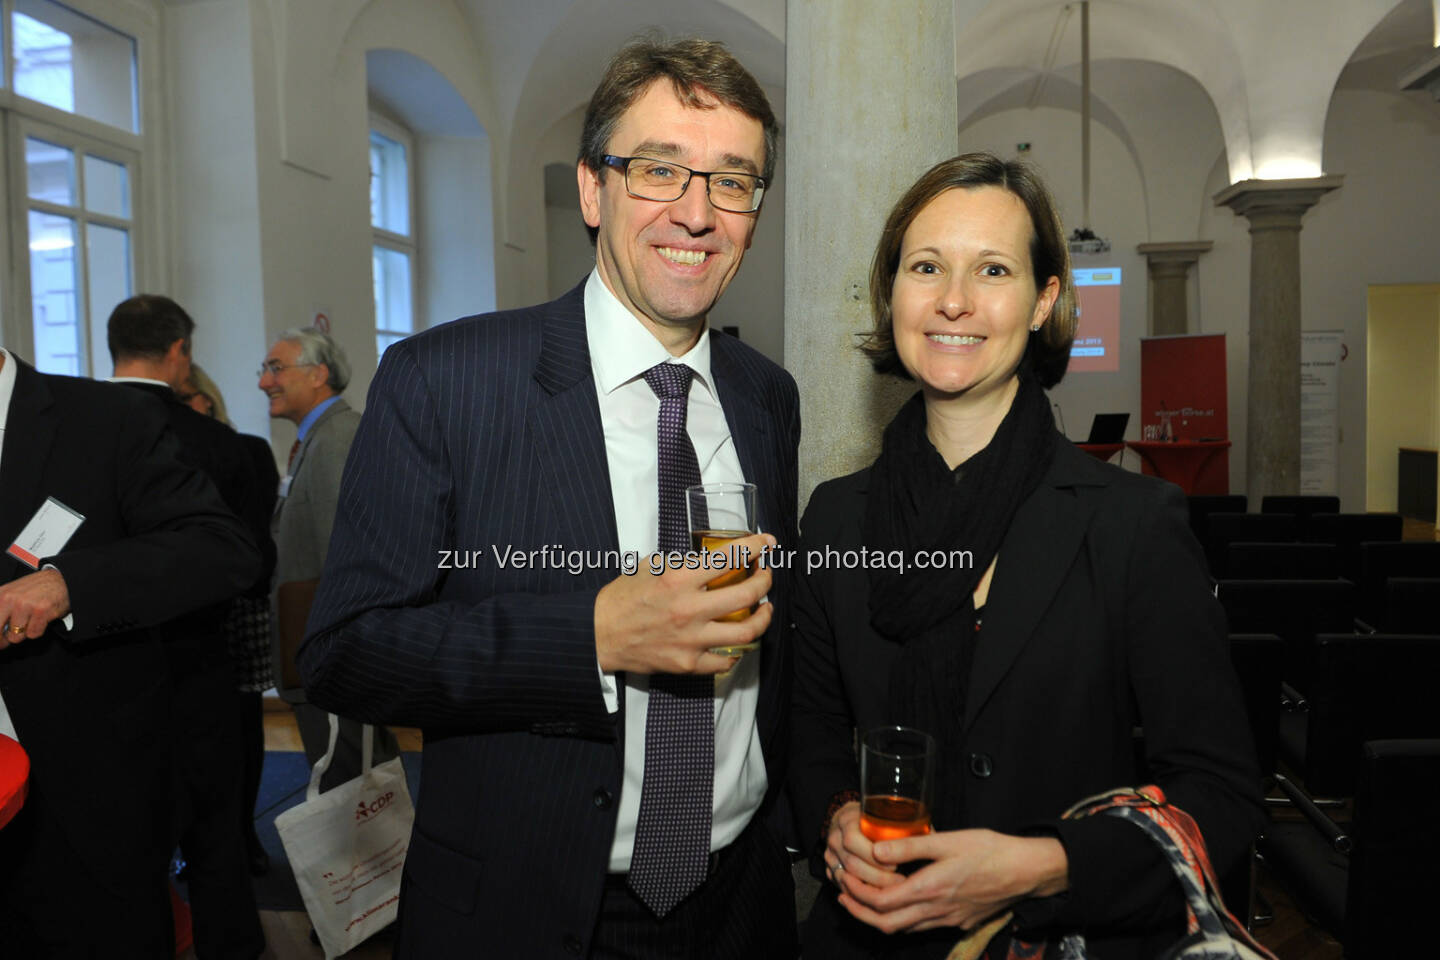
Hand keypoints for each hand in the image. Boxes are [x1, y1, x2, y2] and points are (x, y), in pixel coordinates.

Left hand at [0, 568, 70, 648]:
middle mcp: (9, 599)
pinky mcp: (41, 611)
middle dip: (3, 640)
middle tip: (9, 638)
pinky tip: (41, 620)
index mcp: (0, 595)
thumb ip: (2, 610)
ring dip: (24, 633)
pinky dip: (38, 630)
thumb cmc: (36, 589)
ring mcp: (25, 604)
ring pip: (16, 636)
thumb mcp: (12, 594)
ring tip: (30, 621)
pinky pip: (33, 633)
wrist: (60, 579)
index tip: (0, 640)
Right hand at [594, 533, 775, 673]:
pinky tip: (737, 642)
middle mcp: (689, 608)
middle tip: (766, 575)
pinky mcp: (688, 662)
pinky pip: (724, 661)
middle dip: (765, 580)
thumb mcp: (649, 567)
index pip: (730, 557)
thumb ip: (681, 563)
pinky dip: (736, 651)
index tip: (766, 544)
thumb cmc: (622, 598)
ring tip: (764, 609)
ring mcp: (691, 639)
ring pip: (747, 632)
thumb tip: (709, 560)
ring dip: (763, 617)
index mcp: (678, 578)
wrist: (598, 634)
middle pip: (748, 594)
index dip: (755, 547)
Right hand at [825, 800, 903, 892]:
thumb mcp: (884, 813)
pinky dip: (861, 894)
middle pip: (852, 863)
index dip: (875, 856)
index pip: (853, 840)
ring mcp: (830, 856)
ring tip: (895, 891)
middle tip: (901, 882)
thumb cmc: (873, 817)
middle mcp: (834, 838)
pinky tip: (879, 897)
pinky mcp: (831, 871)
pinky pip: (843, 888)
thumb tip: (932, 835)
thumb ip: (904, 824)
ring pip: (847, 879)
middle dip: (878, 876)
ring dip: (871, 888)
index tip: (897, 864)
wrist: (849, 820)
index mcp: (846, 820)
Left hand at [837, 828, 1068, 933]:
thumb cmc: (989, 850)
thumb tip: (876, 850)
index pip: (882, 902)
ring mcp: (948, 920)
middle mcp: (936, 910)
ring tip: (863, 900)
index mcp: (930, 889)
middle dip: (860, 913)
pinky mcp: (959, 922)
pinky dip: (902, 918)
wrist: (1026, 871)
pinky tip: (899, 903)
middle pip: (887, 924)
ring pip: (904, 929)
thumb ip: (910, 846)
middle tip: (843, 898)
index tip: (844, 881)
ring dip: (879, 917)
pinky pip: (923, 926)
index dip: (858, 895)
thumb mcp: (948, 840)